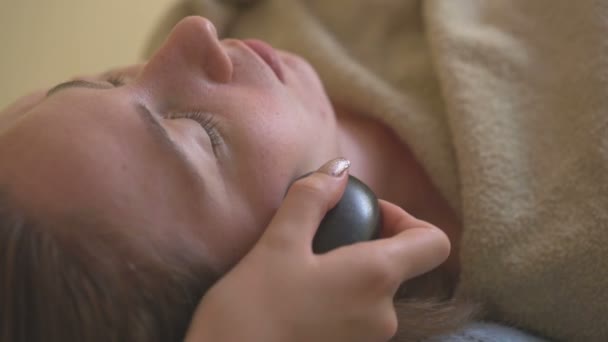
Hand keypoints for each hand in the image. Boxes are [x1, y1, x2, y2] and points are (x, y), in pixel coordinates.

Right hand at [185, 158, 449, 341]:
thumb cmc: (251, 310)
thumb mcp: (277, 244)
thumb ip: (312, 199)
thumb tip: (339, 168)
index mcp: (376, 278)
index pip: (434, 243)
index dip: (407, 219)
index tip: (366, 215)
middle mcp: (385, 315)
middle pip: (399, 266)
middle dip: (366, 244)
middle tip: (321, 237)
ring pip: (375, 292)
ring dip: (348, 273)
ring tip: (303, 269)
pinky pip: (358, 317)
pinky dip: (339, 300)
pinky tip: (300, 300)